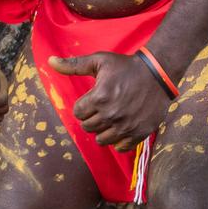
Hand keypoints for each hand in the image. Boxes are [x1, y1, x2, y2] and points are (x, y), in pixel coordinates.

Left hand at [48, 51, 170, 150]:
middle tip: (102, 108)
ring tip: (111, 118)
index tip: (93, 99)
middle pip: (88, 128)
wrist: (158, 73)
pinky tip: (121, 127)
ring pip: (102, 140)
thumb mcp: (99, 61)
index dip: (83, 106)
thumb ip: (74, 65)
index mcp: (99, 97)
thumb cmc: (126, 66)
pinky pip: (120, 147)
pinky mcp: (139, 133)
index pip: (78, 113)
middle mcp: (111, 114)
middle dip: (91, 118)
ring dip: (103, 131)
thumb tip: (50, 61)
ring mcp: (126, 126)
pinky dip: (118, 141)